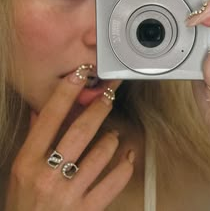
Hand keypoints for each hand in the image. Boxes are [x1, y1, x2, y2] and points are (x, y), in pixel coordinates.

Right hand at [5, 72, 133, 210]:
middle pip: (80, 132)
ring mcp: (68, 194)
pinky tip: (127, 157)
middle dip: (99, 109)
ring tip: (114, 135)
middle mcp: (48, 175)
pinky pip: (113, 183)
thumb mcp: (19, 170)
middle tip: (109, 96)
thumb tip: (41, 112)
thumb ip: (33, 138)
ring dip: (111, 139)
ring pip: (100, 155)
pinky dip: (125, 167)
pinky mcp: (86, 210)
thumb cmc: (22, 204)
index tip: (78, 75)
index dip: (66, 93)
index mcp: (28, 162)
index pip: (50, 118)